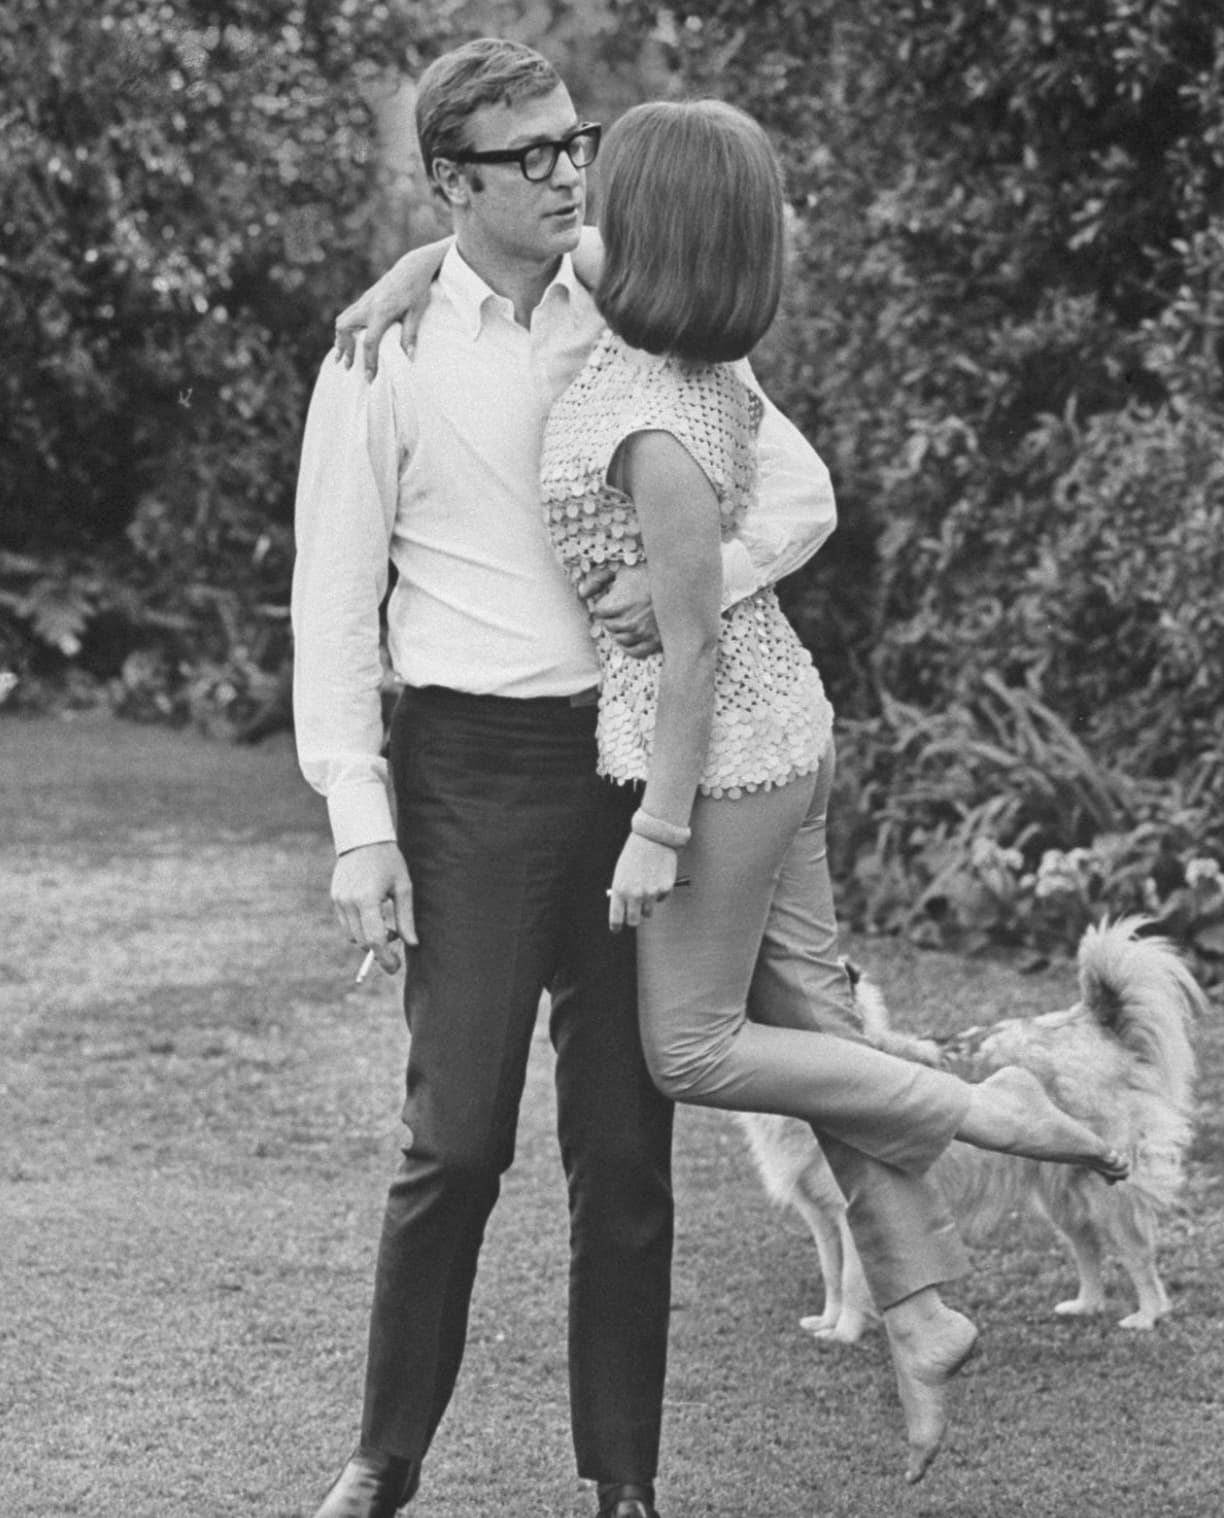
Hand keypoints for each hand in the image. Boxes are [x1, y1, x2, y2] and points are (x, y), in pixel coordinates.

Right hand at [331, 841, 416, 973]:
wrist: (364, 837)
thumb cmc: (389, 860)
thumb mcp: (403, 887)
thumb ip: (406, 918)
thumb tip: (412, 944)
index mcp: (367, 899)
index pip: (374, 939)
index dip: (385, 957)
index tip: (395, 968)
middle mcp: (348, 902)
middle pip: (362, 941)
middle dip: (379, 947)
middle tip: (397, 937)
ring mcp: (338, 900)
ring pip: (352, 935)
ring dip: (368, 938)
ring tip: (386, 923)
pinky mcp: (334, 897)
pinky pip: (346, 924)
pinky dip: (359, 927)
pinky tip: (373, 914)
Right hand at [333, 240, 448, 378]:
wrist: (412, 267)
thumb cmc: (418, 289)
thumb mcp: (417, 312)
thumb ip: (410, 334)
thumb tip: (409, 357)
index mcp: (381, 311)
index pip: (369, 342)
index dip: (369, 362)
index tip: (369, 377)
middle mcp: (368, 305)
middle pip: (345, 329)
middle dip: (344, 349)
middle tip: (347, 367)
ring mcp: (364, 300)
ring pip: (342, 320)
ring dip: (340, 339)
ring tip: (341, 357)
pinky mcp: (365, 298)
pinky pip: (348, 315)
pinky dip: (344, 329)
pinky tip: (347, 340)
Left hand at [581, 563, 660, 658]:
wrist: (679, 584)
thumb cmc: (648, 575)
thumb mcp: (622, 571)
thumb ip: (597, 579)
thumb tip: (581, 593)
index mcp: (617, 603)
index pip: (599, 612)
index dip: (606, 604)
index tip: (617, 598)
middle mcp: (627, 621)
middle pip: (609, 626)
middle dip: (614, 617)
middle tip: (626, 608)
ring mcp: (641, 633)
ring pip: (620, 639)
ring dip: (622, 630)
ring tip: (631, 619)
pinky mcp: (654, 641)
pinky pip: (634, 652)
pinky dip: (630, 646)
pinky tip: (633, 635)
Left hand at [608, 833, 678, 932]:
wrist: (653, 838)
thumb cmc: (634, 855)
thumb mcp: (621, 872)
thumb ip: (622, 892)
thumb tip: (625, 910)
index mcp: (620, 890)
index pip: (616, 918)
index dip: (616, 926)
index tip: (616, 929)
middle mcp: (635, 895)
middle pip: (634, 921)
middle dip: (633, 919)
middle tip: (634, 915)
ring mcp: (651, 893)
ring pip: (648, 912)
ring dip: (646, 905)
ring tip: (646, 886)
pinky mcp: (665, 889)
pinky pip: (661, 899)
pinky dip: (658, 892)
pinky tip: (657, 876)